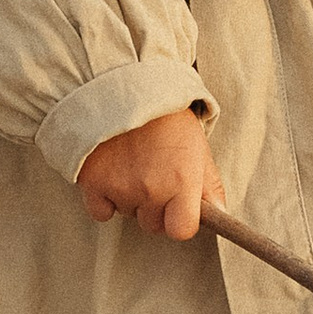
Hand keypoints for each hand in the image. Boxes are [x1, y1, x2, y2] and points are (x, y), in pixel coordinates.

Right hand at [78, 108, 222, 239]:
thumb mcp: (196, 142)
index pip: (181, 230)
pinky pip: (100, 212)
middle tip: (152, 174)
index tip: (178, 209)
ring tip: (131, 163)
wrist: (123, 82)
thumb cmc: (165, 113)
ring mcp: (121, 188)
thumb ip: (209, 182)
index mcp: (182, 181)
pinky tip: (111, 173)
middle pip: (152, 225)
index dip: (180, 222)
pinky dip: (104, 199)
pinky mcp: (93, 183)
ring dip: (129, 198)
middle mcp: (152, 189)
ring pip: (127, 213)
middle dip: (154, 208)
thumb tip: (219, 212)